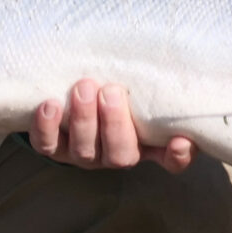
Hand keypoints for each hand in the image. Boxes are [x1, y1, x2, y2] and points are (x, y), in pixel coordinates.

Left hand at [29, 79, 194, 172]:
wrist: (81, 86)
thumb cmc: (122, 84)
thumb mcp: (143, 84)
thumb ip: (159, 84)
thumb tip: (185, 73)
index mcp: (148, 143)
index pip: (171, 160)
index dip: (176, 157)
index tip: (179, 142)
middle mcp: (117, 154)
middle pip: (120, 156)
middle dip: (115, 124)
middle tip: (110, 91)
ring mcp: (85, 154)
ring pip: (83, 151)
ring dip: (83, 119)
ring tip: (83, 87)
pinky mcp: (55, 147)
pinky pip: (47, 146)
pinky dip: (46, 128)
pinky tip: (49, 105)